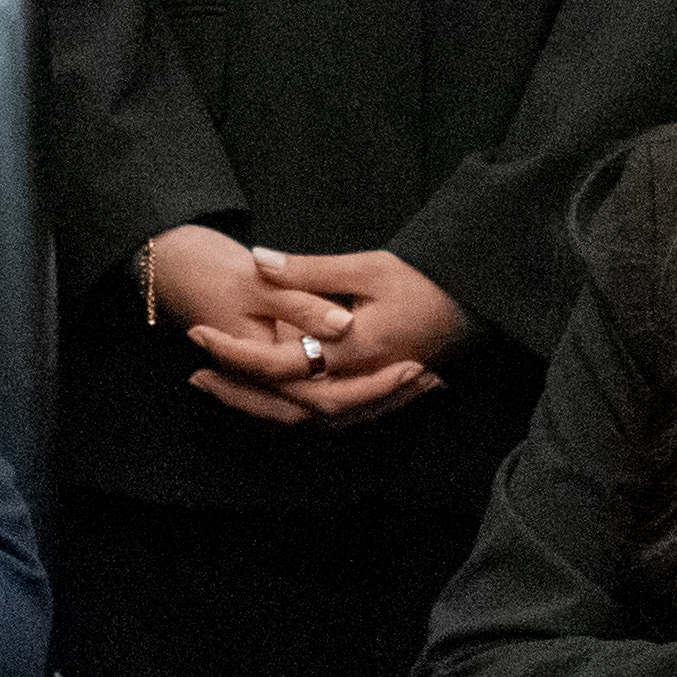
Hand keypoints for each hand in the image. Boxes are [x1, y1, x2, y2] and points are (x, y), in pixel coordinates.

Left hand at [160, 234, 463, 426]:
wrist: (480, 300)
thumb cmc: (428, 279)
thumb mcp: (366, 266)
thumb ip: (309, 271)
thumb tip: (257, 260)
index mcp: (353, 354)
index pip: (278, 364)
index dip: (233, 353)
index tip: (197, 335)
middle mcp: (360, 383)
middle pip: (286, 404)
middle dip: (238, 391)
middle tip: (196, 373)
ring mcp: (372, 393)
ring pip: (306, 415)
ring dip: (263, 404)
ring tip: (221, 384)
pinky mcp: (378, 392)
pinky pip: (329, 413)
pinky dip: (294, 407)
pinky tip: (273, 395)